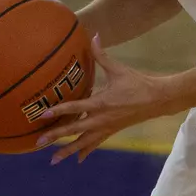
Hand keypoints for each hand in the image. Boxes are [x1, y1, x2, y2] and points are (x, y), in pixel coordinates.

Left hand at [36, 36, 174, 163]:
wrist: (157, 100)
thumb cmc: (137, 84)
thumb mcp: (118, 69)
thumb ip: (101, 55)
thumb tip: (94, 35)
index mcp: (100, 103)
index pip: (74, 107)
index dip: (57, 111)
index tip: (42, 115)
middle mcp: (100, 119)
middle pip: (73, 129)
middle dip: (55, 136)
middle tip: (38, 142)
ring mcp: (105, 127)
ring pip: (83, 142)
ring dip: (67, 150)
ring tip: (53, 160)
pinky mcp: (111, 131)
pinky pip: (96, 143)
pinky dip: (86, 151)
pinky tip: (78, 160)